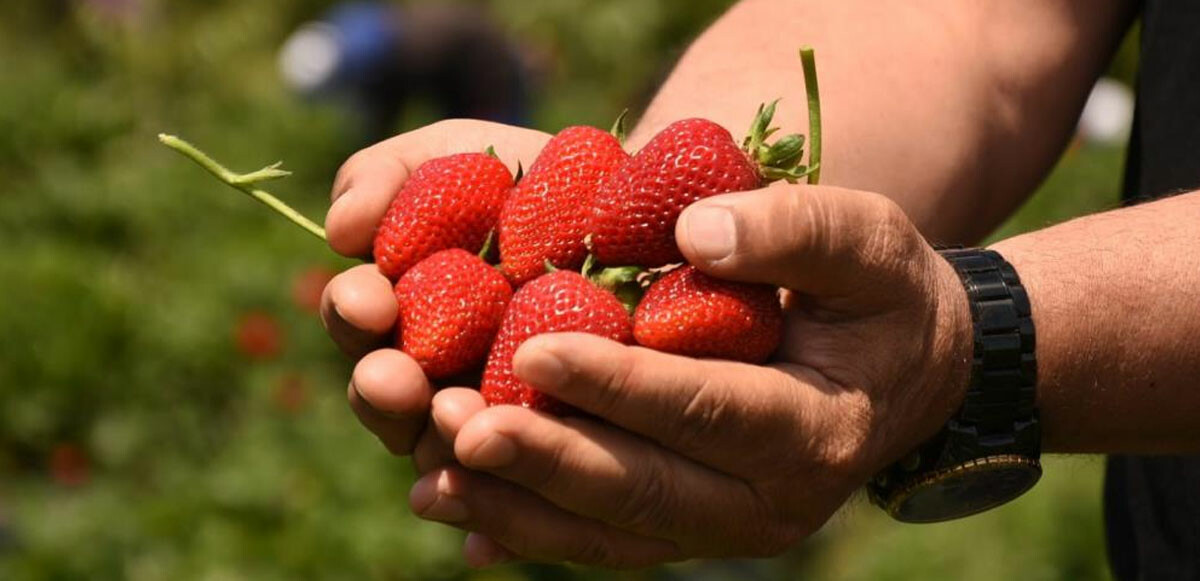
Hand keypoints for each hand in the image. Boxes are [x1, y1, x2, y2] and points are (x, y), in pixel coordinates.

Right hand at [319, 120, 549, 454]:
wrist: (640, 212)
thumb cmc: (537, 186)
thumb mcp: (458, 159)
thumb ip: (388, 177)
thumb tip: (339, 229)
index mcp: (404, 308)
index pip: (359, 321)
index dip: (353, 314)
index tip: (368, 301)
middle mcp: (437, 373)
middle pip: (391, 400)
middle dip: (383, 392)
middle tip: (394, 380)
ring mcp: (495, 418)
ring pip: (453, 450)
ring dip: (444, 438)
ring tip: (457, 418)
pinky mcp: (559, 447)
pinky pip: (526, 479)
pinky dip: (513, 478)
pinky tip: (518, 465)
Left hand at [411, 185, 973, 566]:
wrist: (904, 369)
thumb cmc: (882, 293)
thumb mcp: (867, 241)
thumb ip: (793, 232)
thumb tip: (694, 233)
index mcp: (814, 432)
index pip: (705, 411)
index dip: (620, 385)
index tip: (535, 349)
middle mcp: (768, 503)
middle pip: (643, 489)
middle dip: (545, 458)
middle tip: (457, 423)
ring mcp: (724, 526)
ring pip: (610, 530)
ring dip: (518, 502)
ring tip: (433, 468)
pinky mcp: (689, 527)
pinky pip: (603, 539)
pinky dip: (527, 526)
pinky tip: (455, 506)